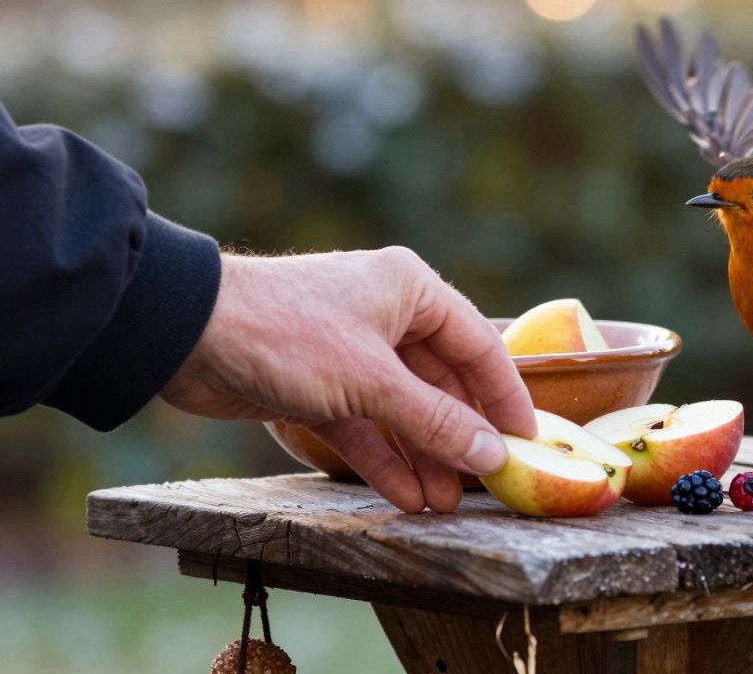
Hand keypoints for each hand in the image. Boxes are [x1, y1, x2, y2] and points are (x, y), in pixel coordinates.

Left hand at [161, 247, 535, 513]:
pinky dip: (383, 458)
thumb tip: (494, 455)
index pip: (478, 346)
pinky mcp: (316, 385)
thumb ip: (435, 420)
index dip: (505, 396)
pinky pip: (364, 426)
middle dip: (458, 437)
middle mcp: (386, 316)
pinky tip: (404, 494)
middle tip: (484, 485)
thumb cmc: (287, 335)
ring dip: (423, 456)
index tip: (528, 442)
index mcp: (410, 291)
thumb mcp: (371, 382)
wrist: (183, 335)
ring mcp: (350, 352)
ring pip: (402, 410)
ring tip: (443, 504)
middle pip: (441, 384)